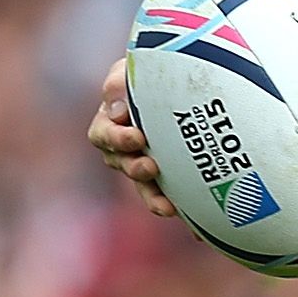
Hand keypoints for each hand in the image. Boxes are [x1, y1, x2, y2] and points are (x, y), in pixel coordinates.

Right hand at [85, 55, 177, 218]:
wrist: (187, 80)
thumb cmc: (155, 70)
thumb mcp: (133, 69)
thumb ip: (120, 83)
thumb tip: (118, 111)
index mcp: (112, 122)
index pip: (103, 134)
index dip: (116, 139)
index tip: (138, 137)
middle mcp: (125, 147)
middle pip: (122, 164)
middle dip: (134, 169)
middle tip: (150, 167)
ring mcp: (147, 163)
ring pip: (144, 187)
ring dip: (152, 197)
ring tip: (167, 205)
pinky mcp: (170, 178)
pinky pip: (172, 197)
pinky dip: (180, 212)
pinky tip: (194, 227)